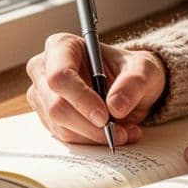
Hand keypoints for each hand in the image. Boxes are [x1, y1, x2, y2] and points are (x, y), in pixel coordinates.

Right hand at [25, 32, 166, 146]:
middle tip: (119, 131)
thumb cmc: (130, 70)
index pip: (60, 76)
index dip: (80, 98)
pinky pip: (67, 137)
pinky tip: (113, 133)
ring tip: (124, 131)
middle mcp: (44, 70)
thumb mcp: (144, 69)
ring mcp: (43, 96)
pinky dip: (92, 140)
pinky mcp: (49, 118)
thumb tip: (115, 106)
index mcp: (62, 46)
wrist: (128, 86)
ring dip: (94, 135)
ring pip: (61, 126)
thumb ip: (134, 83)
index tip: (104, 116)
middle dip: (90, 125)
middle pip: (56, 106)